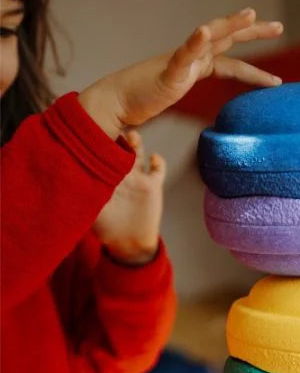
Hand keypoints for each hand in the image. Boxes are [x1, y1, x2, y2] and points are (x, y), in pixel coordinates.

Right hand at [78, 8, 282, 138]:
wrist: (114, 104)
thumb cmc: (139, 101)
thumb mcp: (172, 96)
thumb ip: (185, 91)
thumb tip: (199, 119)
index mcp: (195, 66)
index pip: (231, 62)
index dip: (254, 70)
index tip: (276, 81)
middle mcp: (191, 58)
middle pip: (227, 39)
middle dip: (254, 31)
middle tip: (280, 26)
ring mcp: (179, 62)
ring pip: (209, 37)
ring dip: (231, 24)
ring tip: (251, 14)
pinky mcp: (167, 71)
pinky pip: (183, 53)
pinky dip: (195, 41)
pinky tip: (206, 31)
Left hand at [93, 131, 165, 264]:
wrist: (129, 242)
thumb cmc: (107, 229)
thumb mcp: (91, 213)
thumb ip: (83, 198)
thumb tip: (67, 185)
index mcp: (104, 176)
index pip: (100, 152)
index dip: (98, 140)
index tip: (93, 131)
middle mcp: (119, 173)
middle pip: (118, 146)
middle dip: (116, 136)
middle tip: (111, 129)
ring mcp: (137, 177)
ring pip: (138, 152)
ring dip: (136, 142)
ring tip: (133, 137)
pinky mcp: (152, 185)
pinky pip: (158, 169)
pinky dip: (158, 161)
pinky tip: (155, 159)